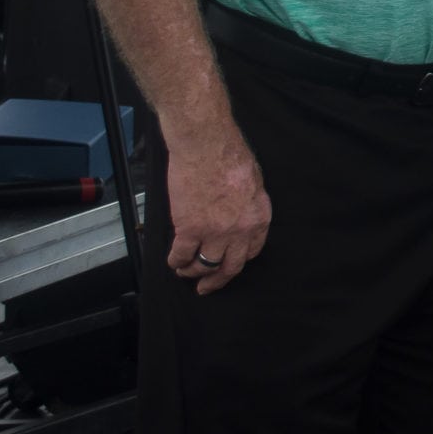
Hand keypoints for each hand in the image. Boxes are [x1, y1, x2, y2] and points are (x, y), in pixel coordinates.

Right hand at [163, 127, 270, 294]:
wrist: (207, 145)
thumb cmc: (230, 155)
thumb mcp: (253, 182)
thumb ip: (247, 204)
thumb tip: (238, 214)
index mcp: (258, 217)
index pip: (252, 250)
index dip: (238, 259)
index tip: (229, 263)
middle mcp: (240, 230)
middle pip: (231, 266)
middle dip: (217, 280)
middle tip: (207, 287)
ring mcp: (215, 232)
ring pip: (204, 266)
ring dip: (193, 272)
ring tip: (185, 272)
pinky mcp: (190, 228)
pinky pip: (181, 255)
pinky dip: (176, 262)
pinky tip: (173, 261)